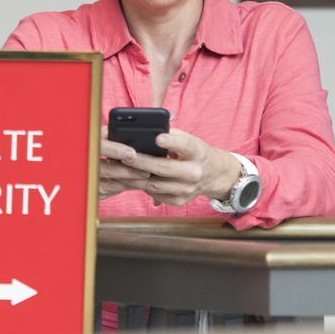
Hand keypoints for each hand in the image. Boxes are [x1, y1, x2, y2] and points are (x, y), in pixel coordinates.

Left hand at [99, 127, 240, 206]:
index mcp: (199, 152)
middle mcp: (195, 173)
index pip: (185, 146)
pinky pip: (155, 194)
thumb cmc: (195, 153)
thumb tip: (145, 132)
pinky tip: (129, 179)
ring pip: (156, 184)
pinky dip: (141, 186)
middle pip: (164, 168)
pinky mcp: (179, 201)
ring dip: (135, 176)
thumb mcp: (190, 140)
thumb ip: (171, 135)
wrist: (214, 175)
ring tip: (120, 168)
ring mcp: (187, 190)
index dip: (171, 142)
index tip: (157, 137)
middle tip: (124, 155)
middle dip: (142, 162)